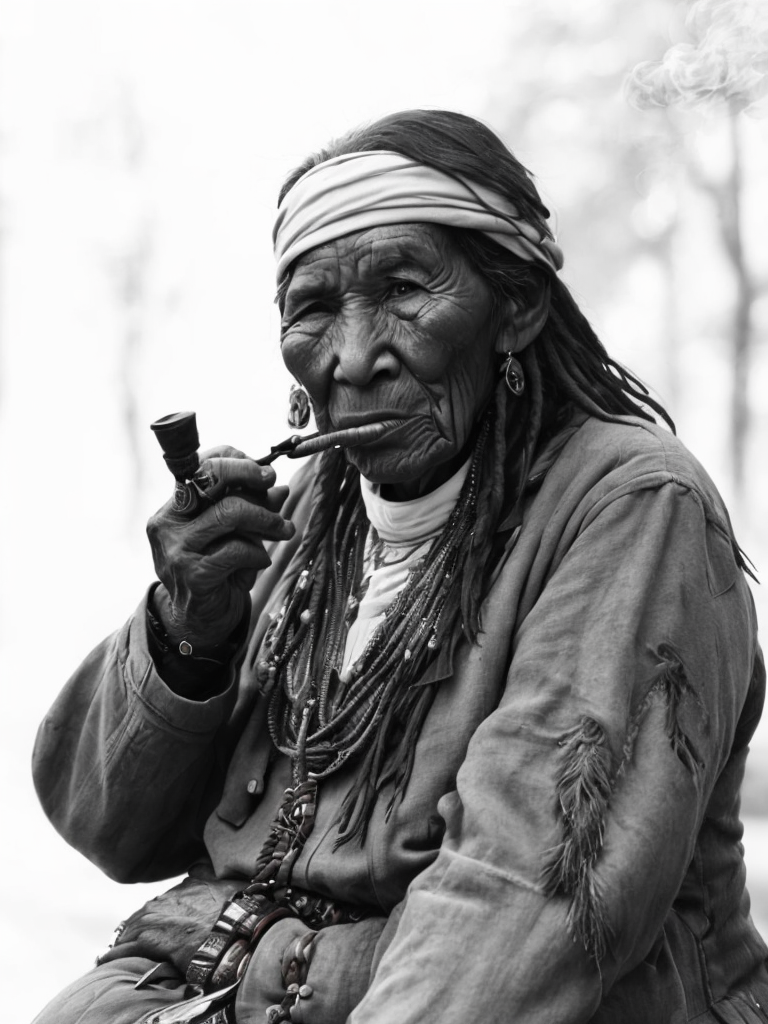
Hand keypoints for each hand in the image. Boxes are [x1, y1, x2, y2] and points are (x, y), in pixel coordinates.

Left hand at [98, 875, 238, 974]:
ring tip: (116, 954)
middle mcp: (162, 902)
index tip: (151, 927)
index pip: (157, 904)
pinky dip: (113, 956)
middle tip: (127, 943)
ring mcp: (153, 920)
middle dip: (132, 930)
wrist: (231, 931)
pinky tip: (106, 962)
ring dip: (122, 942)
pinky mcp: (147, 941)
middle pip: (138, 917)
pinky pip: (123, 950)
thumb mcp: (223, 883)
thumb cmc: (231, 910)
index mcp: (179, 890)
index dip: (153, 917)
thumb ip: (207, 872)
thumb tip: (197, 866)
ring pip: (128, 931)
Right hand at [147, 446, 294, 646]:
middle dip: (250, 475)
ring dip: (267, 518)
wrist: (200, 621)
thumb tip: (279, 487)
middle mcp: (167, 524)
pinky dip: (258, 553)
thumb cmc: (218, 570)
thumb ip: (252, 507)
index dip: (235, 460)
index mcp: (173, 508)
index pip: (199, 465)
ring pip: (230, 512)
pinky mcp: (194, 575)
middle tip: (276, 486)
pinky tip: (261, 561)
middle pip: (210, 478)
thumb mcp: (236, 532)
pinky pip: (237, 549)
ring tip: (284, 530)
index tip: (263, 471)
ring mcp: (177, 550)